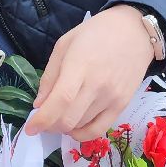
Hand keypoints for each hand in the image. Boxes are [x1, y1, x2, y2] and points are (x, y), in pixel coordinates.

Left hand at [27, 6, 154, 137]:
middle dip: (49, 126)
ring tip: (59, 117)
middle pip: (69, 119)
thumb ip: (50, 76)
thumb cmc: (96, 32)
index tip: (30, 128)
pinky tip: (75, 128)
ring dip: (64, 127)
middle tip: (43, 121)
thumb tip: (39, 104)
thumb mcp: (65, 44)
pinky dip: (83, 135)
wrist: (135, 31)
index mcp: (80, 65)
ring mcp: (112, 97)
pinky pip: (100, 129)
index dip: (42, 119)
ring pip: (81, 126)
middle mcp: (97, 85)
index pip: (60, 101)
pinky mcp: (122, 105)